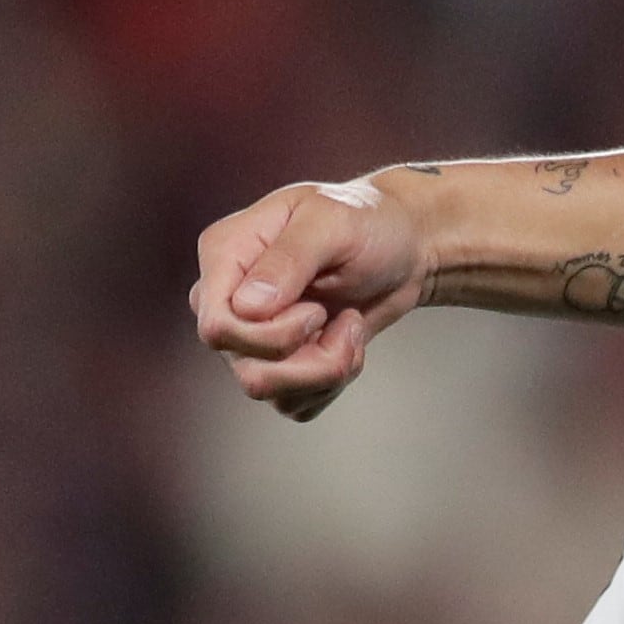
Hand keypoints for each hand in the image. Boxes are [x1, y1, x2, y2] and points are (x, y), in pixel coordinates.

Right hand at [192, 177, 433, 420]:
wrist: (406, 247)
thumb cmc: (369, 221)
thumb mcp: (335, 222)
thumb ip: (289, 258)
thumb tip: (246, 307)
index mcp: (226, 253)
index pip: (217, 326)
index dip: (270, 335)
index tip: (317, 311)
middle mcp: (227, 297)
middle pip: (244, 365)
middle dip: (310, 358)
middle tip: (348, 320)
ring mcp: (247, 334)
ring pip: (266, 390)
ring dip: (326, 369)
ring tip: (352, 329)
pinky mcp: (276, 362)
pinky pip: (291, 402)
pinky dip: (330, 382)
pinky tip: (346, 343)